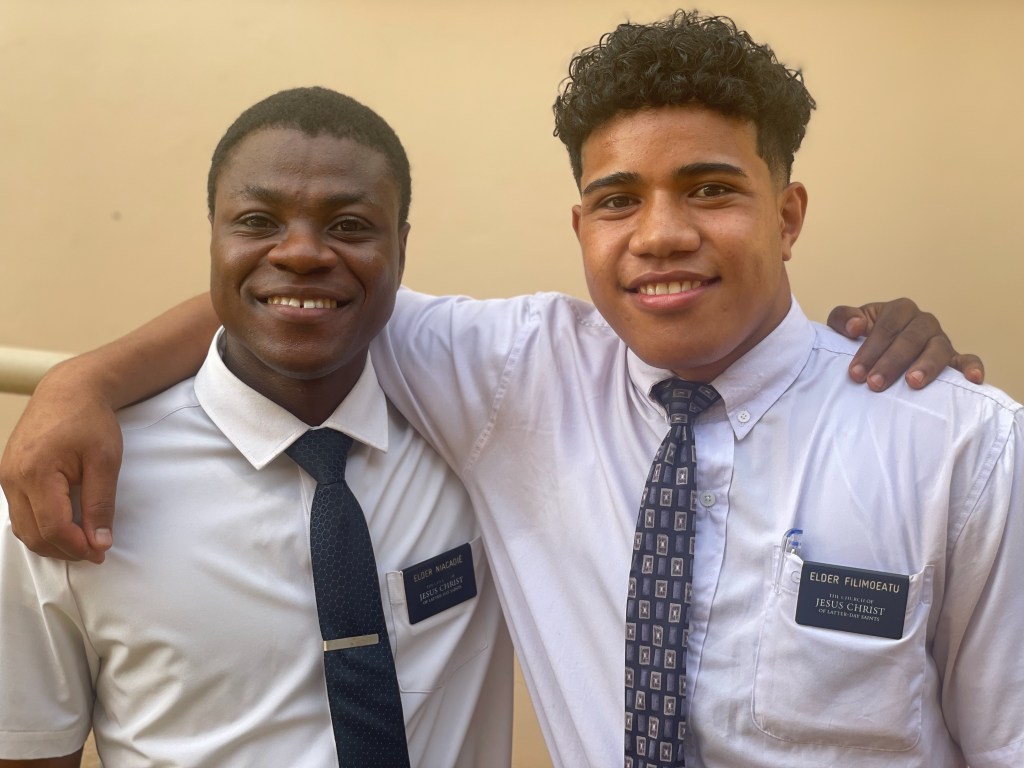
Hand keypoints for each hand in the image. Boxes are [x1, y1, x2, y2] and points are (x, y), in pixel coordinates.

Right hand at [0, 363, 121, 562]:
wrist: (68, 391)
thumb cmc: (90, 421)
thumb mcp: (105, 461)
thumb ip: (101, 504)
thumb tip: (100, 542)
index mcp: (37, 473)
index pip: (52, 527)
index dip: (77, 547)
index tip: (101, 553)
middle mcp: (13, 478)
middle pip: (34, 533)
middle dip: (65, 550)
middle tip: (95, 552)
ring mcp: (7, 477)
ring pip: (23, 527)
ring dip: (51, 542)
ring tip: (82, 543)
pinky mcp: (9, 475)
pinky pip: (20, 513)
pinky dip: (40, 526)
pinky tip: (64, 527)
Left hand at [828, 298, 984, 390]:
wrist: (878, 350)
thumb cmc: (864, 337)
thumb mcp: (848, 324)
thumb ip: (843, 318)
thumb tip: (855, 326)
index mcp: (899, 310)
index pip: (886, 327)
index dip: (870, 350)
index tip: (856, 372)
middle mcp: (923, 322)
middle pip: (911, 339)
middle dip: (891, 362)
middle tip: (875, 384)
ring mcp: (940, 340)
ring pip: (938, 349)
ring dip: (926, 366)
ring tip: (912, 383)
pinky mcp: (954, 359)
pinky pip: (968, 360)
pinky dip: (972, 368)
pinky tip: (972, 380)